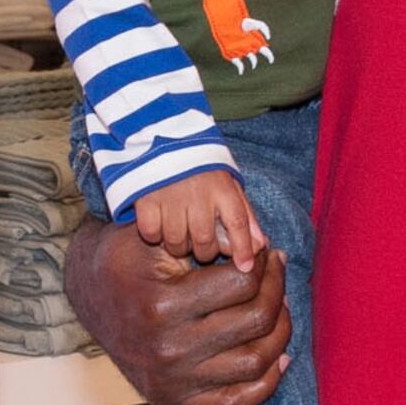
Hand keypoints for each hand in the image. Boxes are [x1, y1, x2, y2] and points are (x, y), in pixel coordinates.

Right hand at [64, 209, 288, 404]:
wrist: (87, 295)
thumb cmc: (126, 258)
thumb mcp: (157, 236)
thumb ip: (209, 238)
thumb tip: (263, 249)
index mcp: (163, 305)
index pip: (243, 283)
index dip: (264, 263)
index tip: (267, 253)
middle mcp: (169, 349)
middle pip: (255, 320)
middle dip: (277, 289)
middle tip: (276, 272)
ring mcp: (173, 381)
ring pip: (255, 361)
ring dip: (281, 332)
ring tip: (280, 308)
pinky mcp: (174, 402)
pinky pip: (237, 402)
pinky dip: (267, 381)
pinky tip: (278, 355)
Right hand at [129, 169, 266, 265]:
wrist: (162, 137)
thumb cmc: (201, 168)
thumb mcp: (228, 184)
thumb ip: (245, 215)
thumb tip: (260, 245)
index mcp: (221, 186)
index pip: (237, 222)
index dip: (242, 248)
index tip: (244, 267)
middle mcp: (197, 192)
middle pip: (204, 241)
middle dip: (204, 250)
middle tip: (201, 244)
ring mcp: (170, 195)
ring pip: (177, 242)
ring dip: (179, 246)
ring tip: (180, 234)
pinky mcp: (145, 198)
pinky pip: (151, 232)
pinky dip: (155, 235)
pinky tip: (159, 226)